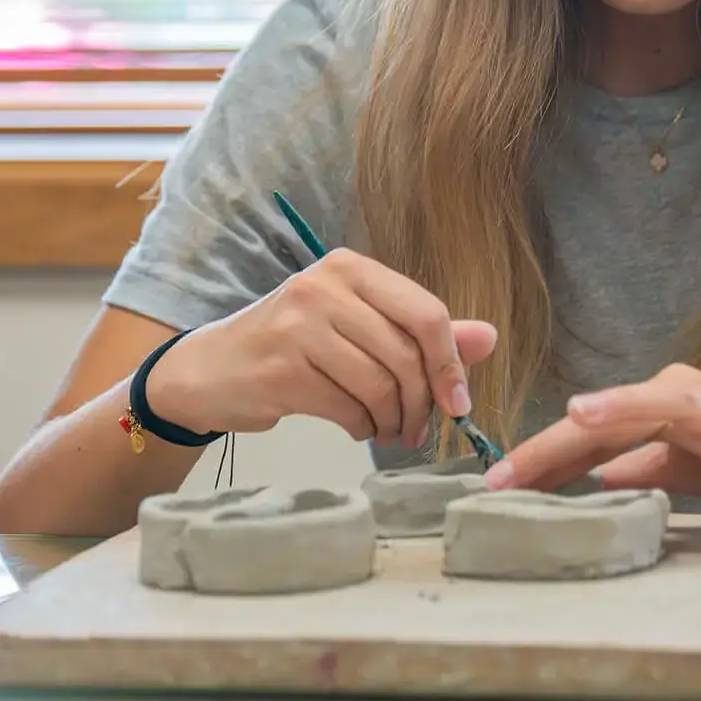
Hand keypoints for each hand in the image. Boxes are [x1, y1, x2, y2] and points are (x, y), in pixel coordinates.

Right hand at [145, 249, 497, 447]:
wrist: (211, 370)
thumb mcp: (357, 324)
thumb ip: (421, 331)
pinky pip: (348, 409)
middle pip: (405, 355)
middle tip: (419, 429)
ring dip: (394, 421)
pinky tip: (358, 427)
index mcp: (350, 268)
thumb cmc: (293, 345)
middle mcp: (323, 288)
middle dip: (421, 403)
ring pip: (380, 386)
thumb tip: (488, 339)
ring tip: (390, 431)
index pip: (425, 313)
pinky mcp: (281, 369)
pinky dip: (363, 427)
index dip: (451, 364)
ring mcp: (298, 327)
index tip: (459, 403)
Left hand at [482, 364, 700, 528]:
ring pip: (670, 406)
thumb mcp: (688, 466)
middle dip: (555, 444)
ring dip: (625, 407)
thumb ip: (640, 465)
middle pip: (611, 415)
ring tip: (581, 415)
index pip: (590, 433)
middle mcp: (686, 398)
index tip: (493, 486)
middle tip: (505, 475)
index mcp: (662, 407)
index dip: (540, 457)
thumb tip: (590, 475)